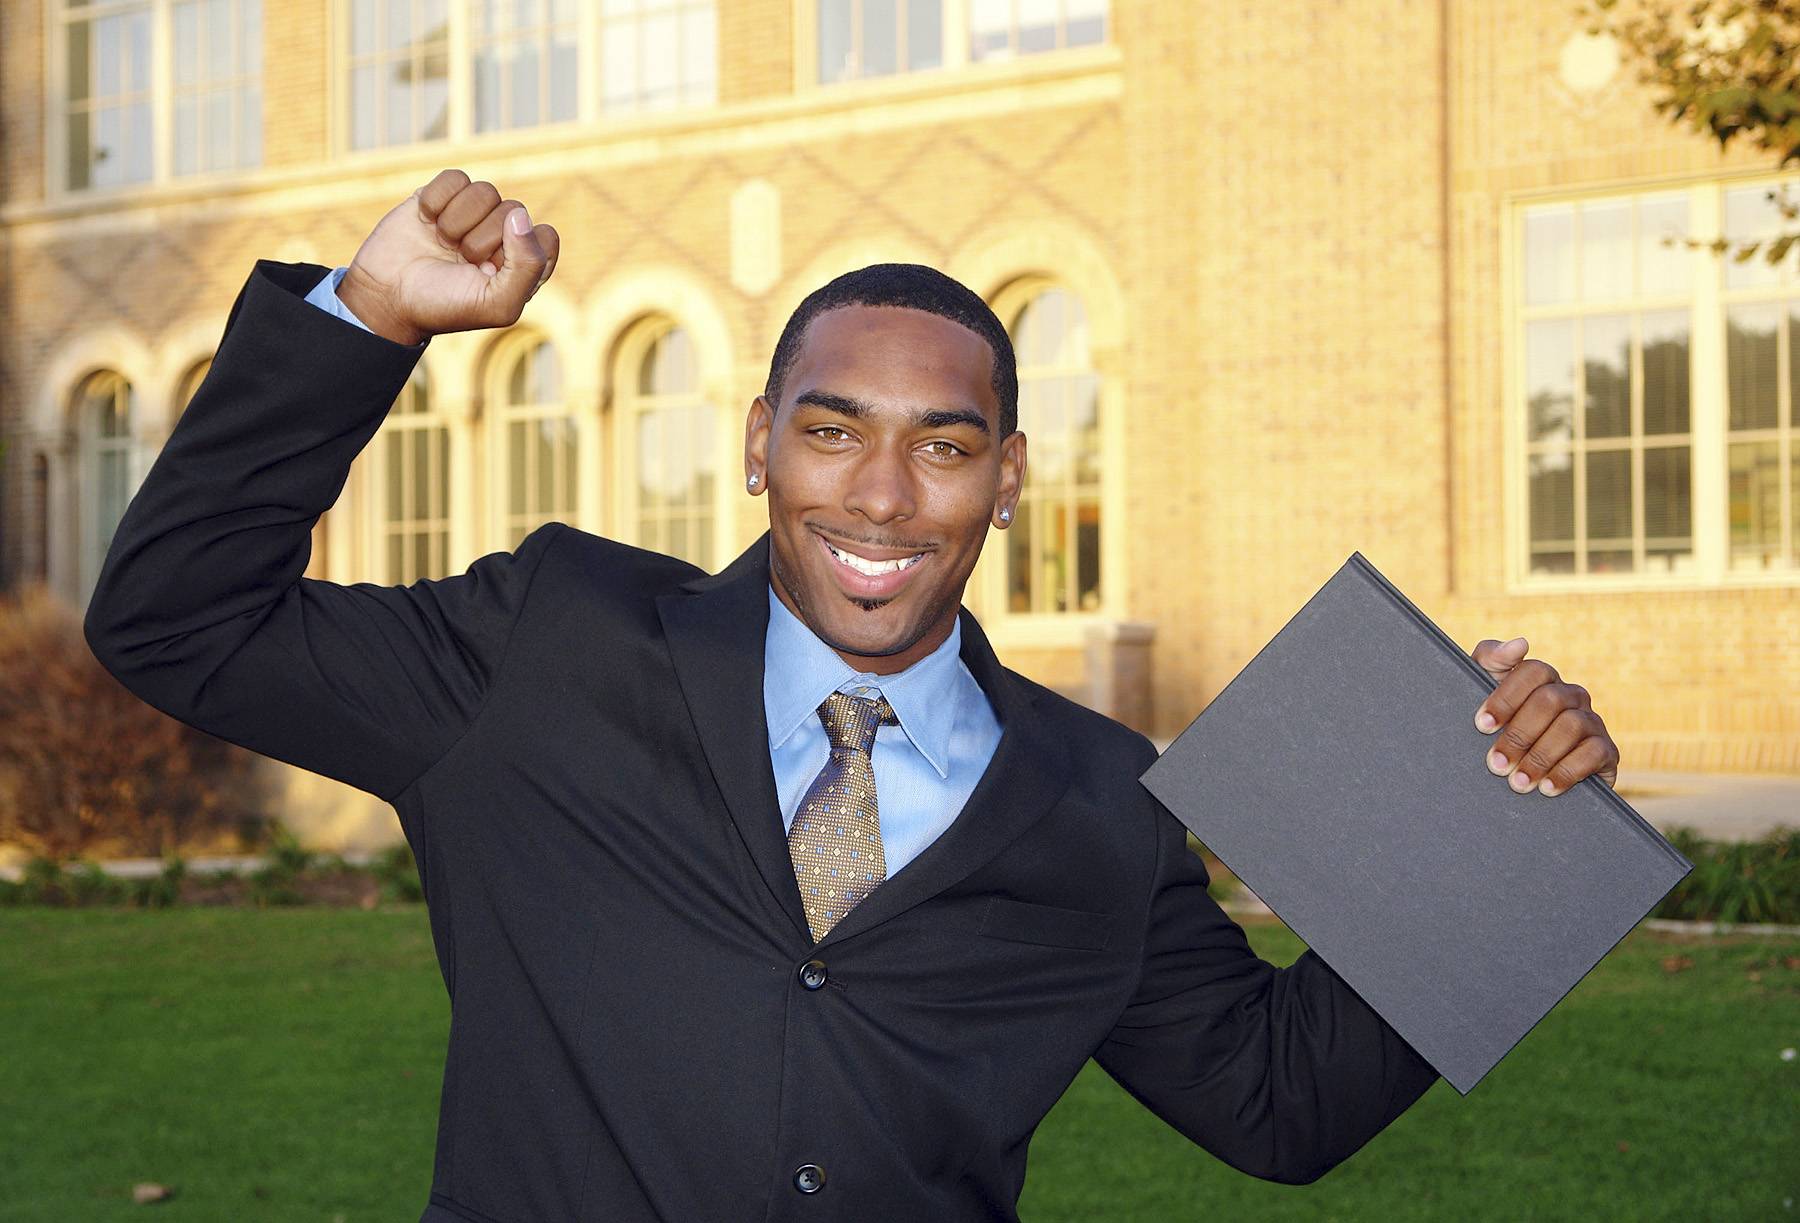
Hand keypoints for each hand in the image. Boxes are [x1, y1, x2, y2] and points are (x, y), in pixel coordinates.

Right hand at [336, 168, 560, 345]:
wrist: (385, 296)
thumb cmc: (444, 306)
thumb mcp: (497, 304)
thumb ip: (527, 267)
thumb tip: (522, 216)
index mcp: (522, 265)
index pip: (545, 237)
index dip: (520, 251)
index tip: (493, 272)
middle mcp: (502, 236)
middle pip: (513, 210)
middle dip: (481, 240)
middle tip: (460, 262)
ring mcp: (472, 214)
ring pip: (485, 190)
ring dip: (458, 222)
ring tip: (443, 244)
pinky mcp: (442, 196)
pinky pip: (455, 178)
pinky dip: (437, 201)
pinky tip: (426, 222)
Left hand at [1470, 637, 1619, 796]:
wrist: (1528, 776)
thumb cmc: (1499, 727)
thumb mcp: (1483, 691)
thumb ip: (1491, 659)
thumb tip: (1520, 643)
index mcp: (1544, 679)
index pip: (1532, 672)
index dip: (1506, 697)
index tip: (1482, 725)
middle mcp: (1571, 695)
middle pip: (1549, 701)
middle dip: (1519, 734)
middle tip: (1496, 764)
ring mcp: (1592, 721)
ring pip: (1571, 726)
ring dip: (1540, 757)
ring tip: (1517, 782)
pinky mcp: (1606, 751)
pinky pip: (1594, 753)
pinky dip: (1567, 771)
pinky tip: (1547, 788)